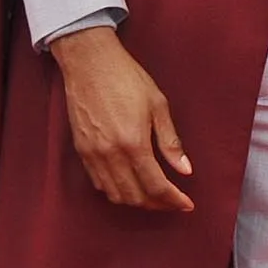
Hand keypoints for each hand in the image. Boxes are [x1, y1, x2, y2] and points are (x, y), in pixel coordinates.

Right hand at [49, 25, 192, 210]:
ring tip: (153, 196)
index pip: (156, 186)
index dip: (173, 200)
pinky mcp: (80, 150)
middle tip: (172, 201)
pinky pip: (98, 182)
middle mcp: (110, 154)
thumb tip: (184, 170)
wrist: (89, 62)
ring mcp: (92, 154)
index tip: (186, 204)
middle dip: (157, 204)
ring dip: (136, 201)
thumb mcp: (158, 105)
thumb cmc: (127, 78)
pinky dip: (115, 190)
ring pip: (114, 194)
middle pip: (135, 196)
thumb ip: (171, 142)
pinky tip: (128, 183)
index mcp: (134, 143)